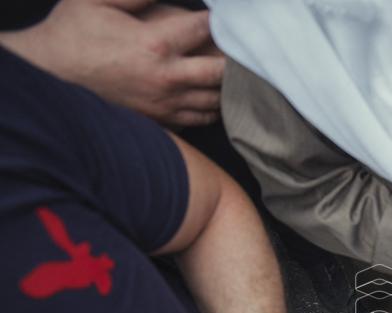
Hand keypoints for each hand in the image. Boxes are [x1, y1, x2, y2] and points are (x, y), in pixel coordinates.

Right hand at [13, 0, 223, 126]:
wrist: (50, 76)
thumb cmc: (73, 32)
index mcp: (155, 44)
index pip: (205, 28)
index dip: (219, 19)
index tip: (226, 15)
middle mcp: (166, 78)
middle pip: (222, 71)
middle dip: (236, 58)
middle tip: (242, 47)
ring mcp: (165, 104)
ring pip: (216, 99)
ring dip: (228, 85)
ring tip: (236, 71)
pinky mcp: (161, 120)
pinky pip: (201, 118)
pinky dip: (213, 106)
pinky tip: (215, 94)